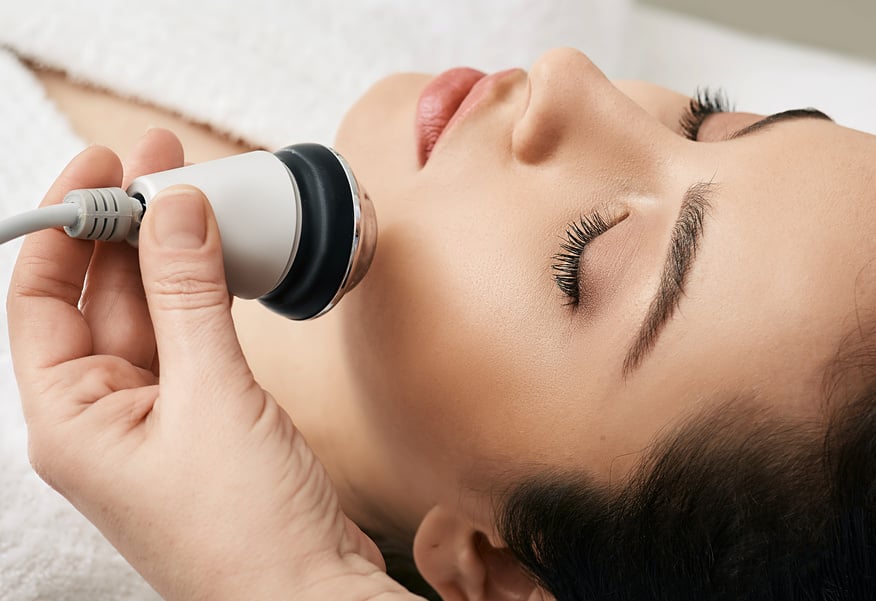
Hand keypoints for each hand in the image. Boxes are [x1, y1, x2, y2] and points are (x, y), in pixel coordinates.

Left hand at [7, 130, 411, 599]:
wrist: (309, 594)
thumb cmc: (247, 533)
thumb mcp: (213, 397)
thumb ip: (189, 297)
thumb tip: (174, 211)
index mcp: (72, 420)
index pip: (40, 298)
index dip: (67, 224)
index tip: (102, 169)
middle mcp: (105, 416)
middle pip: (100, 297)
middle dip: (127, 227)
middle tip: (160, 165)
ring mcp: (158, 417)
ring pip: (152, 314)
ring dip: (171, 257)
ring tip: (196, 195)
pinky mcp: (206, 418)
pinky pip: (193, 339)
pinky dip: (206, 295)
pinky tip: (222, 261)